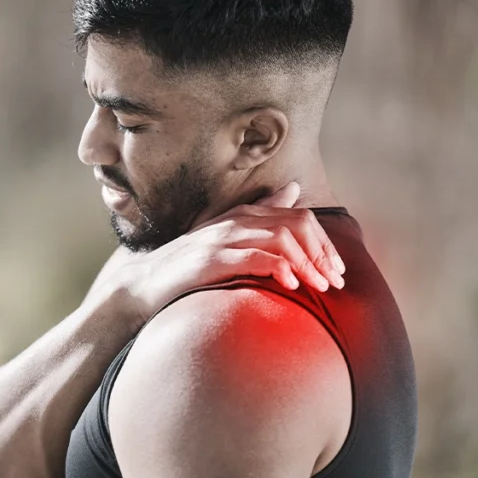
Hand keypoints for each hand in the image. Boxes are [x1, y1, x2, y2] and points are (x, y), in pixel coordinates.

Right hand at [96, 182, 345, 326]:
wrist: (141, 284)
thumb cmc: (186, 266)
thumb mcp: (226, 237)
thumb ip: (260, 213)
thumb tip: (294, 188)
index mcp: (241, 214)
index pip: (298, 215)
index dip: (324, 241)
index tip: (337, 270)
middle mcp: (234, 221)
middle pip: (295, 224)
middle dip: (322, 253)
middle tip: (335, 283)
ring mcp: (220, 239)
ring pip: (279, 239)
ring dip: (307, 264)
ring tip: (320, 288)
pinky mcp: (209, 260)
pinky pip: (252, 257)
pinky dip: (277, 268)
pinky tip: (290, 284)